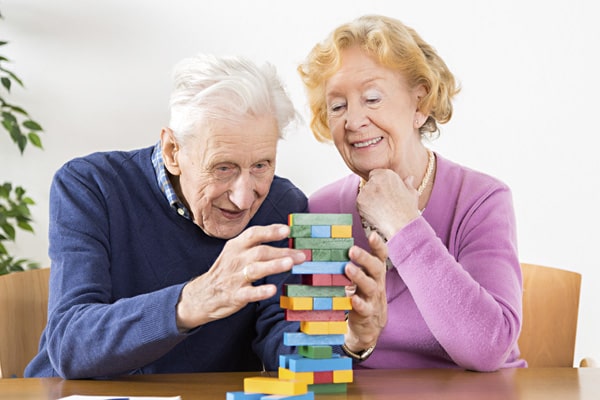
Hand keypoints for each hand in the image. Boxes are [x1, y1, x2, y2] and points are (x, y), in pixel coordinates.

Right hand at [176, 224, 305, 329]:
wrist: (201, 294)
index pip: (253, 234)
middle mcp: (235, 259)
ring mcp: (234, 278)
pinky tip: (272, 290)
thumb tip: (285, 238)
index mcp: (236, 246)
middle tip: (301, 255)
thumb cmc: (226, 271)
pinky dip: (260, 291)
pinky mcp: (234, 295)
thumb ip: (256, 246)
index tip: (287, 230)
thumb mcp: (235, 253)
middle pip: (260, 252)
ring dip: (273, 266)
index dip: (270, 231)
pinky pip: (248, 293)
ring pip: (255, 269)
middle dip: (282, 252)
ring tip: (289, 264)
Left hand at [344, 231, 387, 351]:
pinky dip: (359, 303)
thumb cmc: (363, 294)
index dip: (378, 245)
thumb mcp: (362, 277)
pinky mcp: (367, 313)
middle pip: (376, 268)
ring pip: (370, 286)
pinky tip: (352, 298)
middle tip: (352, 250)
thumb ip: (353, 264)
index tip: (372, 235)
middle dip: (365, 258)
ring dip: (359, 277)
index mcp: (375, 272)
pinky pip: (364, 308)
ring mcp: (373, 298)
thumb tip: (331, 246)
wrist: (370, 325)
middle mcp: (377, 283)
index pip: (381, 256)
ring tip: (348, 268)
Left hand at [357, 169, 420, 239]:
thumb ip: (407, 184)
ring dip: (369, 200)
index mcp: (387, 174)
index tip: (384, 193)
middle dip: (373, 192)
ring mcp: (366, 190)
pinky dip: (364, 208)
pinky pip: (360, 203)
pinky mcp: (359, 201)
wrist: (401, 224)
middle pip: (369, 183)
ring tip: (380, 210)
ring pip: (364, 193)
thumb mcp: (411, 194)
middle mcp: (375, 179)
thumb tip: (409, 178)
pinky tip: (375, 214)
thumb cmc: (408, 210)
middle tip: (382, 203)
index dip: (379, 184)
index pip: (375, 174)